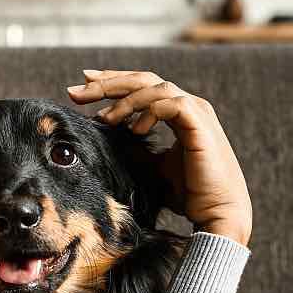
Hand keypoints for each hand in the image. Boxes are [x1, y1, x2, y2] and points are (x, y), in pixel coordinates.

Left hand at [66, 69, 252, 246]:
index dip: (112, 83)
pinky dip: (149, 112)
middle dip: (108, 83)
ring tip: (104, 119)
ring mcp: (197, 112)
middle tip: (76, 91)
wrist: (217, 213)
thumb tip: (102, 138)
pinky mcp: (200, 124)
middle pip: (143, 80)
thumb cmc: (189, 193)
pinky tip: (134, 129)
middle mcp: (188, 106)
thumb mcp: (152, 167)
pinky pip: (171, 104)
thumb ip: (133, 148)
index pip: (141, 87)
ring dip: (125, 100)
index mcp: (178, 112)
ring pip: (155, 87)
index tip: (82, 86)